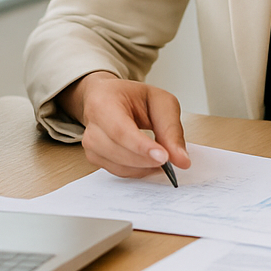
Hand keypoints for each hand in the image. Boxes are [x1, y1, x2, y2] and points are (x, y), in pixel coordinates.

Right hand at [56, 71, 190, 177]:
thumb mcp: (160, 102)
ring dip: (144, 166)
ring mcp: (90, 144)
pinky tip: (148, 161)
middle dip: (147, 159)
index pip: (120, 130)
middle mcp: (91, 124)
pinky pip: (119, 172)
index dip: (141, 146)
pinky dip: (138, 170)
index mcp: (103, 101)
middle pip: (118, 151)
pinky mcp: (95, 158)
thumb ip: (170, 129)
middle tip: (170, 159)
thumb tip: (180, 160)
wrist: (109, 99)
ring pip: (119, 165)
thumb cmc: (132, 98)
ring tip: (161, 156)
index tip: (163, 157)